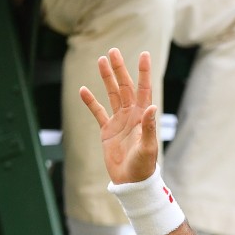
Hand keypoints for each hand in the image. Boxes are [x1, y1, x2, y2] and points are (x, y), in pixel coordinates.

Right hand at [78, 48, 160, 184]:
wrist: (131, 182)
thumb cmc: (143, 167)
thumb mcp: (147, 147)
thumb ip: (149, 127)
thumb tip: (151, 107)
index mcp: (143, 117)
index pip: (143, 90)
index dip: (144, 72)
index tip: (144, 55)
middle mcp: (131, 116)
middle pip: (125, 88)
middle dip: (120, 69)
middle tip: (113, 51)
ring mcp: (119, 122)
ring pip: (112, 95)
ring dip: (107, 78)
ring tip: (101, 61)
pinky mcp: (107, 131)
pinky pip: (98, 113)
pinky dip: (91, 102)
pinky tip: (83, 90)